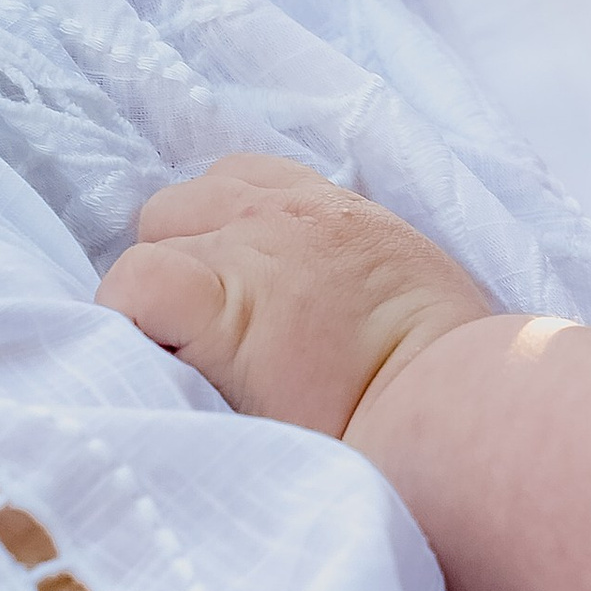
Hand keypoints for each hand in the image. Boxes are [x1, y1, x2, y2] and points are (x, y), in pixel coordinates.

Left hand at [98, 154, 493, 439]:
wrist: (459, 408)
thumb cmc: (453, 376)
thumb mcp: (410, 290)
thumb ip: (353, 274)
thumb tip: (323, 313)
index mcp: (334, 210)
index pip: (241, 182)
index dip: (223, 236)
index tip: (244, 298)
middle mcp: (283, 216)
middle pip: (179, 209)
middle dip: (182, 266)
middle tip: (212, 340)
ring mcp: (247, 254)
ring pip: (146, 250)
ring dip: (155, 305)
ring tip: (196, 367)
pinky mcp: (218, 306)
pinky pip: (132, 288)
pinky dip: (131, 327)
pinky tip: (170, 373)